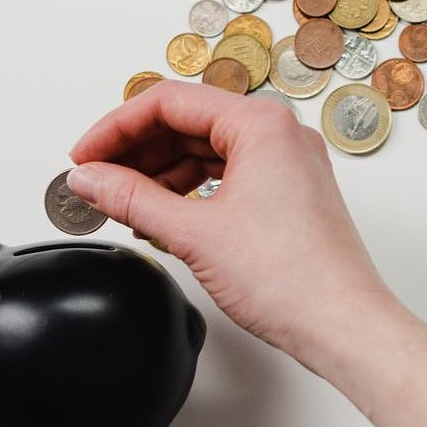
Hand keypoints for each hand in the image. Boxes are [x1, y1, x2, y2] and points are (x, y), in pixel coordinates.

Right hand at [65, 81, 393, 360]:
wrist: (342, 324)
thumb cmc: (292, 279)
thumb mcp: (193, 233)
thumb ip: (131, 198)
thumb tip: (90, 179)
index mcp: (262, 124)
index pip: (170, 102)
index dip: (115, 128)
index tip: (84, 158)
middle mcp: (281, 134)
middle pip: (188, 121)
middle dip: (135, 151)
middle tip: (94, 180)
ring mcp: (288, 163)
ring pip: (206, 149)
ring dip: (160, 172)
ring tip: (122, 203)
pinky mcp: (289, 193)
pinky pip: (227, 174)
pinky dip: (189, 190)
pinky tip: (161, 215)